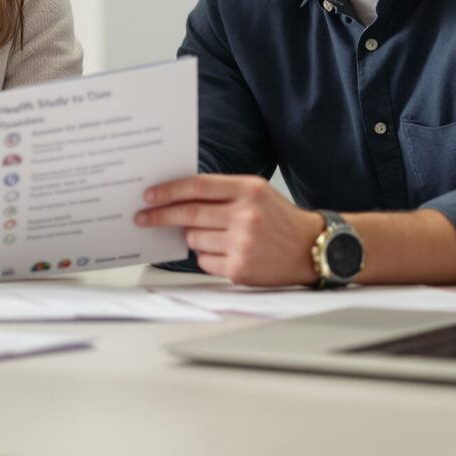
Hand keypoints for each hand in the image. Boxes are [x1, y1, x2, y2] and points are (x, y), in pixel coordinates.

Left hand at [137, 174, 325, 285]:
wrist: (312, 249)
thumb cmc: (279, 219)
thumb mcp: (256, 193)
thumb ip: (221, 192)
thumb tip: (177, 198)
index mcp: (249, 190)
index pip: (198, 186)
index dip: (168, 190)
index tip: (149, 195)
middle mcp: (246, 215)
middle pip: (189, 214)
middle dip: (160, 215)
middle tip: (143, 217)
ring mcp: (243, 244)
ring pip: (194, 239)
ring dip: (192, 237)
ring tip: (212, 236)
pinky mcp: (239, 269)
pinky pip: (204, 261)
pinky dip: (205, 256)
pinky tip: (223, 252)